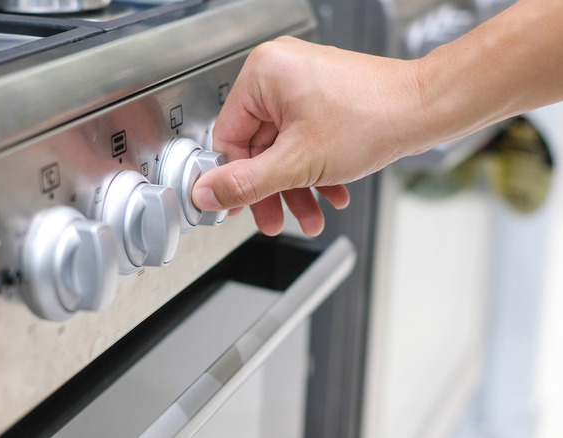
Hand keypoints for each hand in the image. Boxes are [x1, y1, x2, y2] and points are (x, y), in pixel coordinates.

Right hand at [191, 37, 426, 235]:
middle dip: (272, 189)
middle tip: (274, 218)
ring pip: (283, 146)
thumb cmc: (375, 118)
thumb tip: (206, 194)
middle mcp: (280, 71)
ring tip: (308, 214)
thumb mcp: (297, 163)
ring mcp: (303, 82)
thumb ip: (245, 183)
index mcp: (263, 74)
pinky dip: (313, 169)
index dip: (234, 179)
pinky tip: (328, 192)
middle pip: (257, 145)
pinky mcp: (323, 95)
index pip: (227, 136)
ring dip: (295, 186)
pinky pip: (304, 138)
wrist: (428, 109)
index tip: (239, 205)